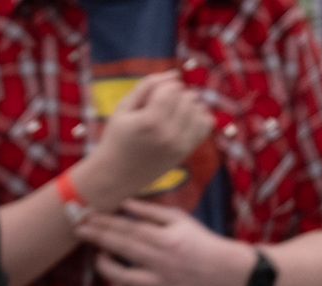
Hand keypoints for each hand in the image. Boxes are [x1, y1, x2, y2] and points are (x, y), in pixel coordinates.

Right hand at [74, 73, 212, 206]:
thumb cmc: (116, 139)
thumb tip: (176, 73)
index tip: (149, 98)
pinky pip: (206, 123)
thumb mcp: (122, 109)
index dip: (162, 87)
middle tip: (158, 107)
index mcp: (149, 122)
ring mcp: (180, 144)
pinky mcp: (186, 151)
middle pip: (187, 96)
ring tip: (169, 113)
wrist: (114, 176)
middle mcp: (168, 134)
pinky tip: (182, 121)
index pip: (173, 87)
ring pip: (199, 107)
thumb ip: (146, 86)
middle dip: (175, 96)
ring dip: (187, 105)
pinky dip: (198, 117)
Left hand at [76, 200, 256, 285]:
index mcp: (167, 239)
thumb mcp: (179, 220)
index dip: (104, 223)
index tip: (86, 217)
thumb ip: (150, 212)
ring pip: (120, 278)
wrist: (222, 272)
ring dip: (104, 266)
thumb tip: (123, 204)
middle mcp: (161, 262)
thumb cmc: (197, 241)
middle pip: (121, 248)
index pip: (128, 229)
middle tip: (78, 230)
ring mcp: (158, 285)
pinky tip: (115, 283)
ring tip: (100, 256)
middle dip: (97, 238)